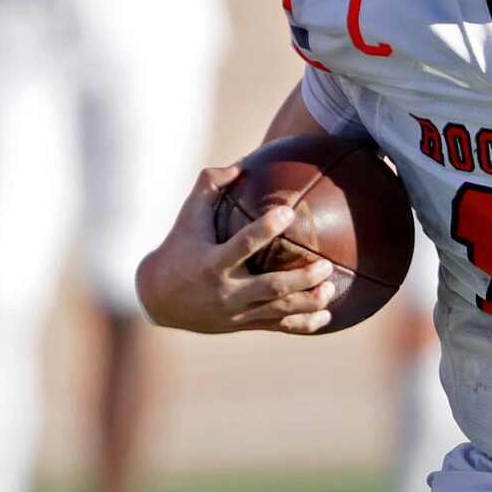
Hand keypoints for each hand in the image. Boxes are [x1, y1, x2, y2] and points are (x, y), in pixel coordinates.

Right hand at [135, 165, 335, 334]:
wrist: (158, 299)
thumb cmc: (177, 249)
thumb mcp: (188, 216)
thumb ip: (210, 185)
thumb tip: (241, 164)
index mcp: (213, 262)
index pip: (244, 244)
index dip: (267, 228)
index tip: (290, 212)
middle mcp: (227, 291)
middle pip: (272, 286)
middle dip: (302, 277)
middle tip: (326, 263)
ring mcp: (237, 311)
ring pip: (280, 310)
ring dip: (309, 301)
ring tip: (332, 286)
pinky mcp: (244, 324)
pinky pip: (279, 326)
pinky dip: (304, 323)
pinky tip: (327, 314)